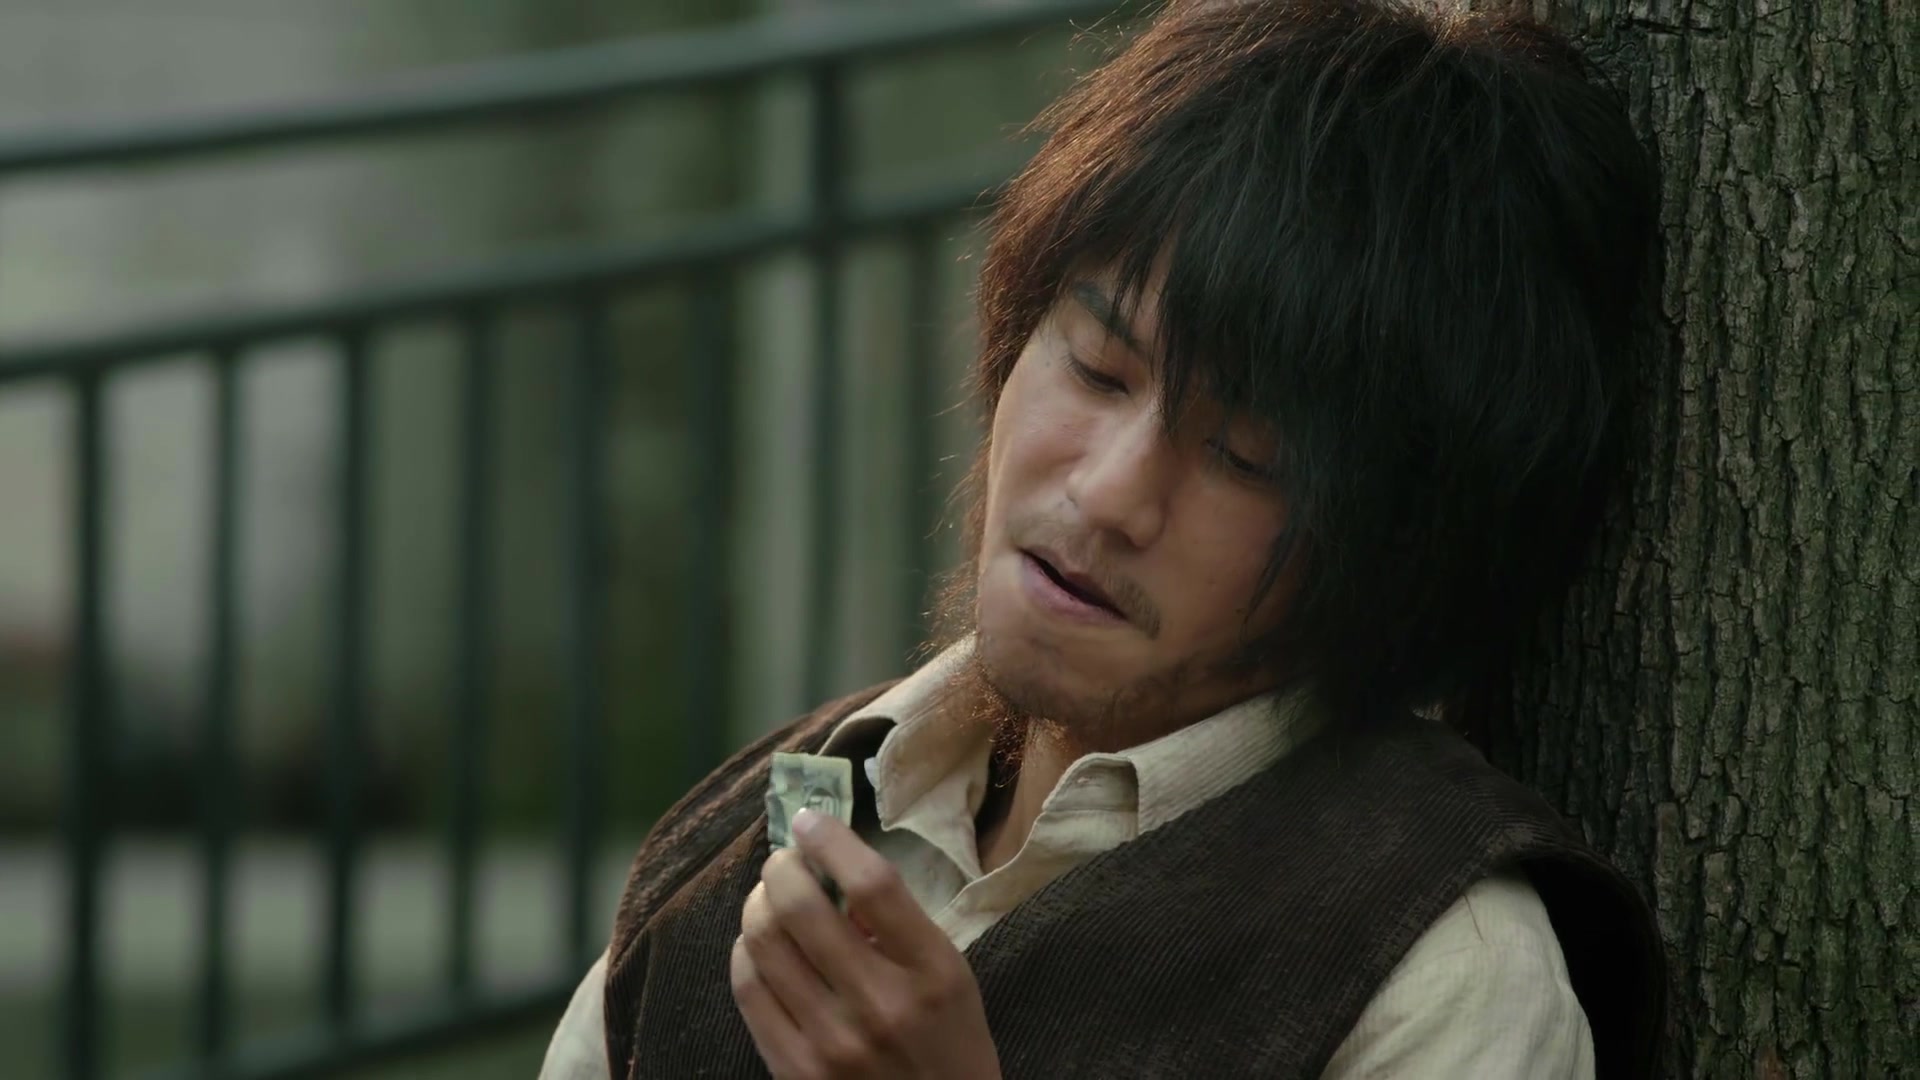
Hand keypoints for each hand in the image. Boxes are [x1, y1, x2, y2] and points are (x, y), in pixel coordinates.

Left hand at [731, 808, 1000, 1079]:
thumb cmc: (950, 1044)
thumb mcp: (951, 977)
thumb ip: (899, 927)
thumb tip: (832, 875)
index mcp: (933, 973)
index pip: (872, 884)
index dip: (831, 841)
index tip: (810, 820)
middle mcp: (880, 1005)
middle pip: (802, 907)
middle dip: (781, 867)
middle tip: (784, 862)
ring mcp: (831, 1042)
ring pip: (763, 943)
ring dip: (757, 905)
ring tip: (767, 899)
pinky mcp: (794, 1071)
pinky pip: (748, 990)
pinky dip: (745, 953)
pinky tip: (757, 946)